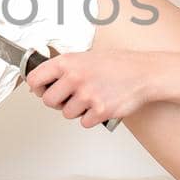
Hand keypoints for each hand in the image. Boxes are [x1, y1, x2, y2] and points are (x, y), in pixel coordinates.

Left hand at [25, 50, 159, 128]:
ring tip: (91, 98)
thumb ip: (65, 68)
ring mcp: (88, 96)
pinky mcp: (100, 111)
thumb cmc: (118, 64)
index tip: (41, 89)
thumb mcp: (86, 57)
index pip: (35, 79)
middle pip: (48, 101)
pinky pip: (84, 122)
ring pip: (67, 114)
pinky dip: (91, 118)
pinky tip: (100, 105)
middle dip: (57, 102)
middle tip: (69, 97)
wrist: (144, 73)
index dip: (37, 87)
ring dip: (77, 110)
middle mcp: (75, 78)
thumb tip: (44, 82)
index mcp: (68, 62)